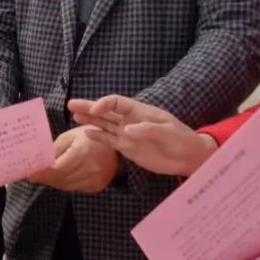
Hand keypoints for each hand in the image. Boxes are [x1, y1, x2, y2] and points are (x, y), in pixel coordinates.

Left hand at [27, 127, 119, 192]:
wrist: (114, 146)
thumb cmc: (90, 137)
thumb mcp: (70, 136)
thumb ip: (53, 150)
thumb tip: (36, 162)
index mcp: (82, 153)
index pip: (56, 169)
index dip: (40, 173)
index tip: (27, 173)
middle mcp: (90, 169)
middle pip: (59, 179)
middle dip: (44, 177)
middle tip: (31, 174)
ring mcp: (95, 179)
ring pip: (65, 186)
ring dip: (53, 181)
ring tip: (44, 174)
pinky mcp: (97, 186)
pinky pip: (74, 188)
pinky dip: (65, 183)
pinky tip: (61, 176)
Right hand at [68, 95, 217, 176]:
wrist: (188, 157)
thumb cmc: (182, 139)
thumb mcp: (169, 132)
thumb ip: (148, 130)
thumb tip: (127, 130)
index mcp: (140, 111)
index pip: (116, 102)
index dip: (104, 103)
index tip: (95, 111)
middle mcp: (130, 121)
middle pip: (106, 112)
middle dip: (89, 107)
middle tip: (71, 104)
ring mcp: (128, 134)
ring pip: (104, 125)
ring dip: (90, 121)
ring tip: (74, 116)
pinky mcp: (128, 148)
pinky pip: (109, 141)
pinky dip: (98, 137)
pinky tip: (86, 133)